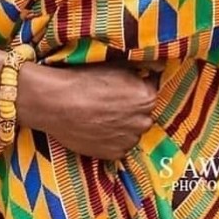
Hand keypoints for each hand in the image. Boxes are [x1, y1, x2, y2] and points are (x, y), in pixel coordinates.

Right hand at [17, 61, 156, 159]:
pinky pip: (119, 145)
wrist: (57, 103)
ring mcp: (128, 140)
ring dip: (123, 124)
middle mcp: (143, 121)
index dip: (136, 86)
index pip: (150, 89)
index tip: (122, 86)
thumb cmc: (85, 79)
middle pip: (143, 112)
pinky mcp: (113, 154)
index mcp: (147, 97)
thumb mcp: (117, 64)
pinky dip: (112, 138)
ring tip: (101, 114)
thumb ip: (144, 65)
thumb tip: (161, 66)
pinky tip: (97, 127)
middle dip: (131, 107)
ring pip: (131, 130)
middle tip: (110, 100)